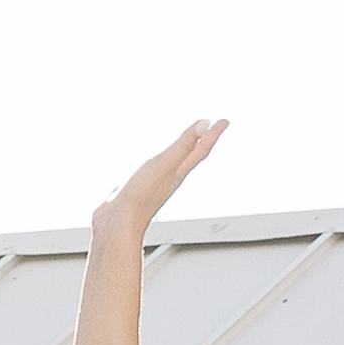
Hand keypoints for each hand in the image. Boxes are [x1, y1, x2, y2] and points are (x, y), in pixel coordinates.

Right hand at [90, 119, 225, 257]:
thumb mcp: (166, 163)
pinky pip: (156, 169)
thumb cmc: (142, 195)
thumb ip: (184, 144)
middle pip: (192, 156)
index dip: (214, 134)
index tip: (224, 121)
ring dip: (182, 151)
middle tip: (211, 129)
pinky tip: (153, 162)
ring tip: (187, 142)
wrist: (119, 223)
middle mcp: (171, 177)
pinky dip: (160, 160)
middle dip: (202, 141)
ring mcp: (156, 182)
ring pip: (175, 163)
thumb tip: (205, 124)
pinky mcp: (140, 187)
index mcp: (179, 171)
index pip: (202, 149)